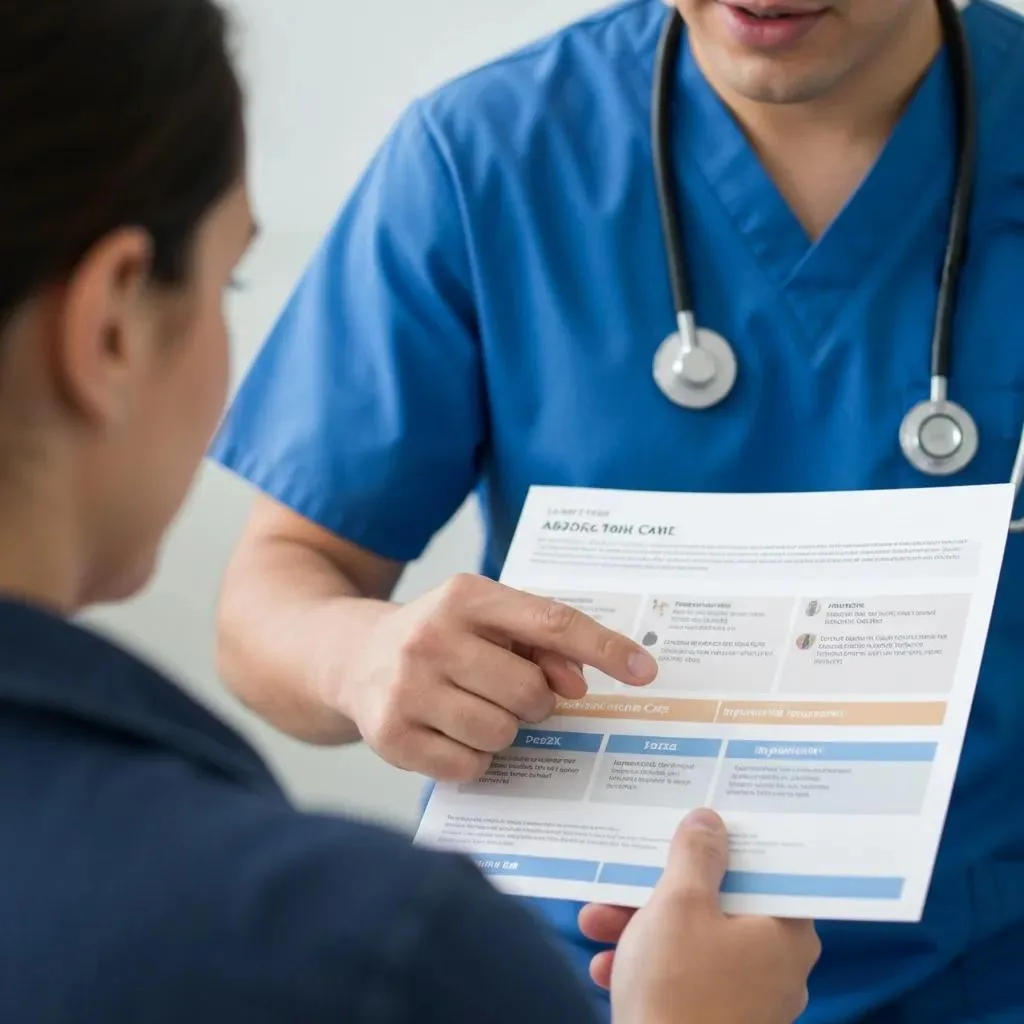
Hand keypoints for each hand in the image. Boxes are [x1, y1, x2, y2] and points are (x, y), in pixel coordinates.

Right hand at [339, 574, 657, 781]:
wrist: (351, 658)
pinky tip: (451, 733)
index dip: (603, 648)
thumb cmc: (439, 640)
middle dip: (535, 702)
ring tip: (475, 710)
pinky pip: (469, 767)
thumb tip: (577, 685)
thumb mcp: (485, 621)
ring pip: (501, 733)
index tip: (644, 671)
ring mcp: (407, 687)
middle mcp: (431, 636)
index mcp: (465, 596)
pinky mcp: (391, 735)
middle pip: (530, 692)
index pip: (550, 621)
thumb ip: (539, 643)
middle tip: (513, 695)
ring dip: (503, 731)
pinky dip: (473, 759)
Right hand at [580, 810, 819, 1023]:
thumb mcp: (679, 904)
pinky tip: (606, 969)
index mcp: (784, 930)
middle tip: (621, 877)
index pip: (763, 869)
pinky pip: (683, 981)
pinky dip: (646, 968)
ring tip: (593, 924)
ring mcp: (749, 1002)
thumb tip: (710, 820)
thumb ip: (696, 854)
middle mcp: (776, 965)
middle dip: (658, 891)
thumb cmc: (679, 988)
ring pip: (692, 942)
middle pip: (717, 904)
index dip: (725, 844)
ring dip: (640, 928)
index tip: (692, 829)